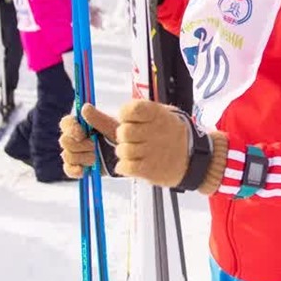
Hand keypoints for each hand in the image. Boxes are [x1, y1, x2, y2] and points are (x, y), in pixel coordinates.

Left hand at [62, 101, 219, 189]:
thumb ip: (133, 112)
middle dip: (123, 137)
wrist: (195, 158)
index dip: (124, 116)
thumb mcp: (159, 114)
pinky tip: (132, 164)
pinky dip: (124, 166)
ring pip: (122, 150)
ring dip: (124, 153)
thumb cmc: (170, 133)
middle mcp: (154, 131)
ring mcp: (152, 151)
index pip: (129, 110)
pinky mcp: (150, 169)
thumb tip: (86, 111)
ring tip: (135, 152)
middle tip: (133, 139)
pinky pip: (125, 166)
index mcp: (156, 113)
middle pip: (123, 132)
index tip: (128, 120)